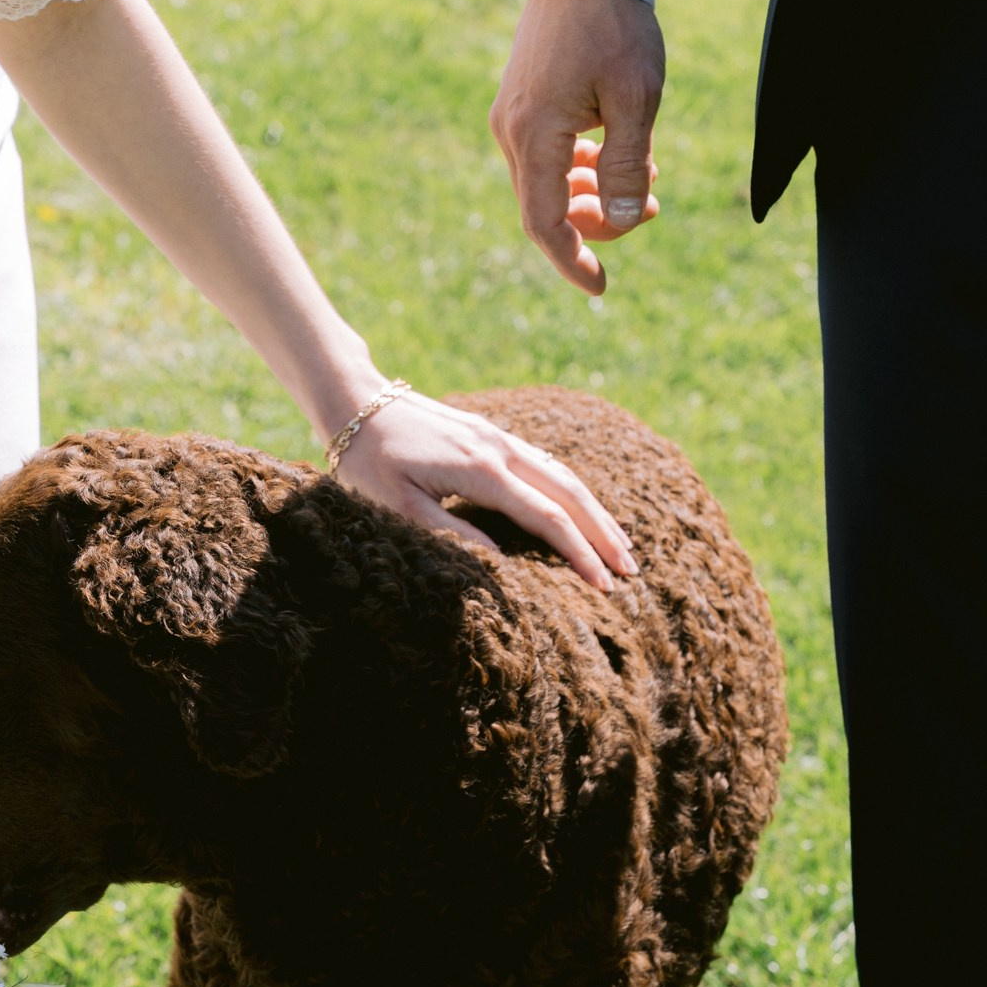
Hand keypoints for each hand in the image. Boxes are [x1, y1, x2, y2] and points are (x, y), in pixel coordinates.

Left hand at [332, 389, 635, 589]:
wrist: (355, 401)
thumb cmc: (369, 462)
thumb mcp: (399, 507)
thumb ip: (451, 535)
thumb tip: (500, 566)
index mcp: (482, 471)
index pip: (546, 517)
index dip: (578, 553)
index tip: (603, 585)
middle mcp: (500, 449)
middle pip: (570, 492)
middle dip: (603, 533)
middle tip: (631, 570)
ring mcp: (499, 437)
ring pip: (563, 474)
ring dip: (594, 510)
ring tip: (618, 545)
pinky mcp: (491, 434)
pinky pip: (545, 463)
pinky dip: (571, 490)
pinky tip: (581, 508)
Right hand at [491, 0, 664, 294]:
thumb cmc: (615, 25)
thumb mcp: (636, 98)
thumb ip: (626, 165)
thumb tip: (623, 221)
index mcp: (534, 134)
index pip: (544, 223)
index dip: (572, 262)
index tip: (602, 288)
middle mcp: (512, 132)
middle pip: (545, 208)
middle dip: (597, 223)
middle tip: (651, 208)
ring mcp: (513, 117)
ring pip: (546, 184)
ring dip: (592, 195)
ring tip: (645, 175)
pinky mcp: (522, 104)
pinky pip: (547, 157)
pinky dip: (581, 169)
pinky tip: (618, 153)